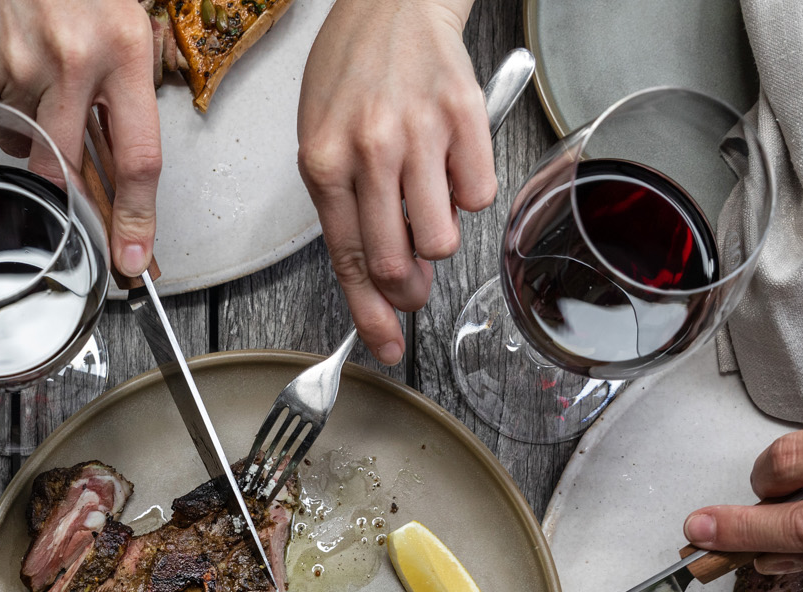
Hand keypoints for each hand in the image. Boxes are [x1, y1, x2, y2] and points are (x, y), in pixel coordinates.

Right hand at [0, 0, 162, 273]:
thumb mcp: (124, 16)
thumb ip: (124, 85)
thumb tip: (116, 160)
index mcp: (124, 48)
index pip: (138, 157)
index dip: (137, 219)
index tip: (134, 258)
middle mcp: (74, 61)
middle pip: (65, 169)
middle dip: (65, 187)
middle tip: (72, 183)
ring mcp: (19, 63)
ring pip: (24, 139)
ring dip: (32, 126)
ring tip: (37, 70)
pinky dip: (2, 95)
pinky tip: (11, 52)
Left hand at [296, 0, 495, 363]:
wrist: (393, 4)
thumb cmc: (352, 75)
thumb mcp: (322, 142)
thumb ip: (348, 213)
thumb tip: (383, 281)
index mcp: (323, 162)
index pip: (348, 260)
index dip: (369, 315)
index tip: (384, 347)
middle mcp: (370, 149)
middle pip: (396, 262)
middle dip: (407, 291)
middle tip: (413, 286)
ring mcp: (420, 133)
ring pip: (442, 239)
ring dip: (438, 240)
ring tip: (426, 204)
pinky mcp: (466, 117)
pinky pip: (480, 196)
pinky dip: (469, 196)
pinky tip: (449, 166)